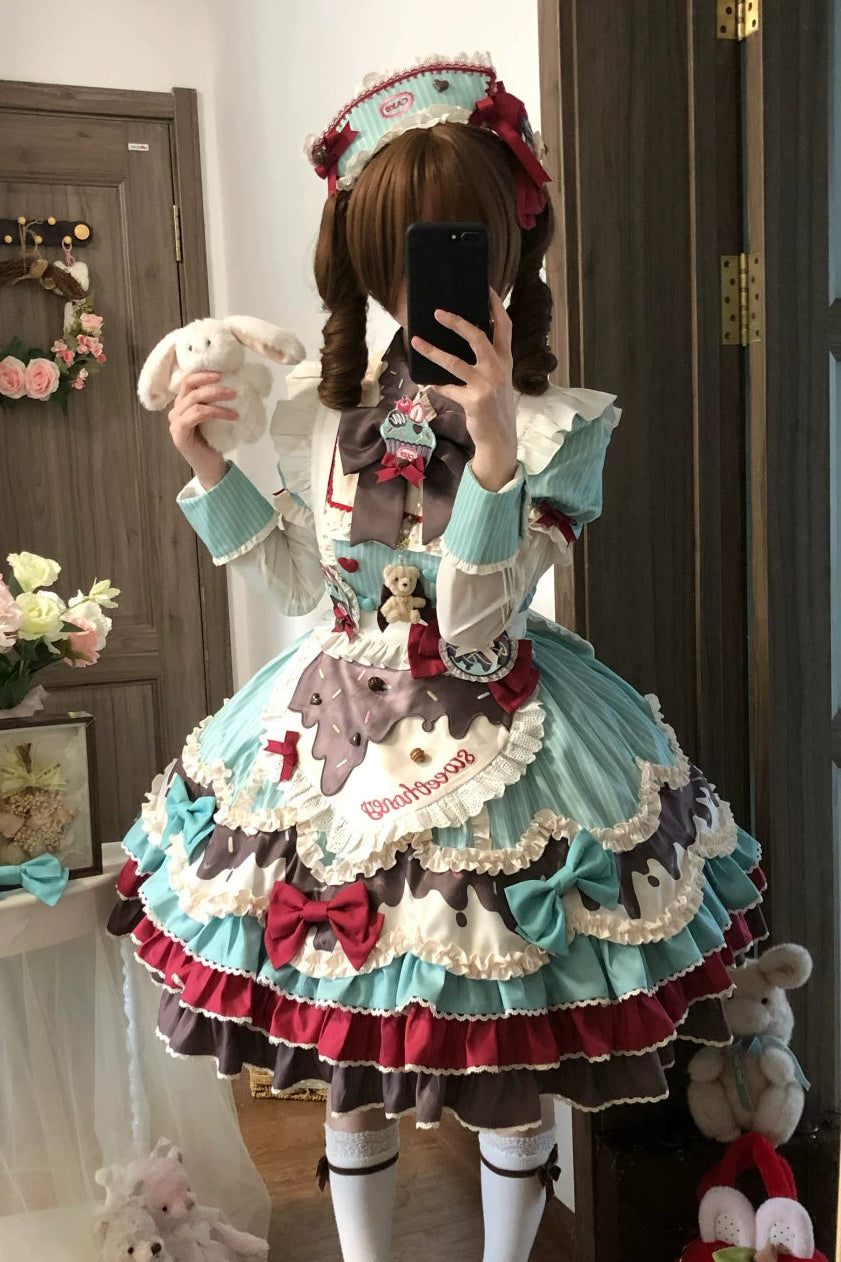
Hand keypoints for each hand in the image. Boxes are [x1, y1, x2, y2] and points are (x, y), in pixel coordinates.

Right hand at [168, 372, 236, 489]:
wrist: (212, 468)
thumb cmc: (215, 443)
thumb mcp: (215, 418)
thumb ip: (214, 402)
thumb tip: (233, 383)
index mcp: (182, 405)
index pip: (187, 382)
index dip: (201, 374)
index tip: (220, 372)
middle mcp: (175, 412)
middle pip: (189, 388)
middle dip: (211, 384)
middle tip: (232, 388)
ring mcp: (175, 424)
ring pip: (194, 400)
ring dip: (217, 398)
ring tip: (235, 399)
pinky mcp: (180, 435)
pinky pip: (197, 415)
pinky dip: (216, 412)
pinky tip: (232, 416)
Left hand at [410, 288, 516, 491]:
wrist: (500, 439)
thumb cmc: (495, 406)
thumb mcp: (498, 379)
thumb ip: (487, 360)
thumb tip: (461, 339)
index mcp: (505, 359)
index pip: (504, 326)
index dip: (495, 305)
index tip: (485, 288)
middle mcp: (498, 368)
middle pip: (478, 336)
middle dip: (457, 322)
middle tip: (438, 312)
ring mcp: (487, 385)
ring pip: (455, 362)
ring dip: (433, 351)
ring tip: (416, 341)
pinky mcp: (474, 401)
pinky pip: (448, 388)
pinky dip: (437, 385)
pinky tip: (428, 382)